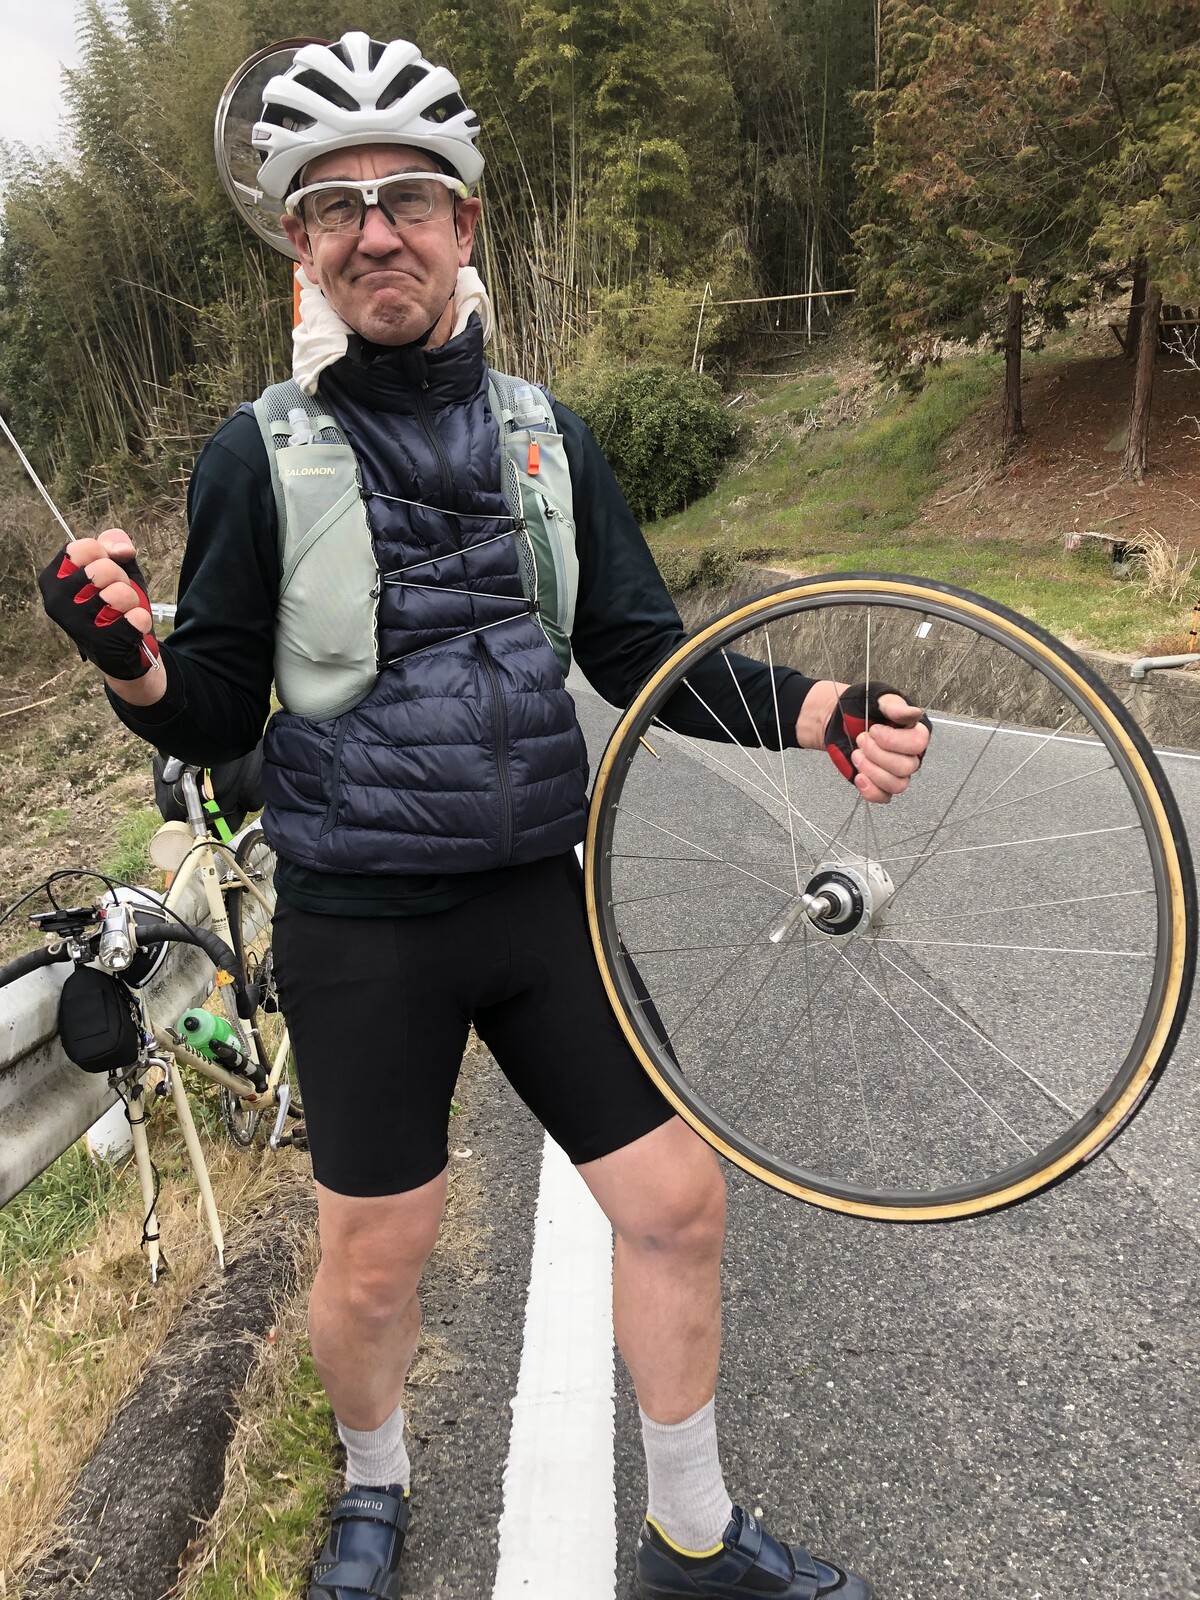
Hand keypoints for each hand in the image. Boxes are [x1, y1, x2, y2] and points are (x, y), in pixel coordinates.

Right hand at [39, 528, 162, 685]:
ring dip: (131, 600)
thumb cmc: (116, 602)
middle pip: (103, 568)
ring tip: (121, 611)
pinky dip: (141, 620)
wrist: (125, 648)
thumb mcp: (116, 567)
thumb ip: (115, 546)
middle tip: (117, 593)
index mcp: (53, 578)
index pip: (84, 547)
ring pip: (120, 593)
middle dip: (120, 578)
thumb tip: (123, 550)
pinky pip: (136, 618)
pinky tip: (130, 629)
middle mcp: (56, 601)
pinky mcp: (99, 643)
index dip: (105, 554)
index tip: (106, 568)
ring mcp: (75, 624)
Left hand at [797, 680, 929, 804]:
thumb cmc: (860, 706)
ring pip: (897, 785)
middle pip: (906, 767)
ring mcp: (895, 772)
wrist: (838, 719)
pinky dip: (870, 790)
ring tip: (857, 755)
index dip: (893, 740)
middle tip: (861, 739)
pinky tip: (859, 777)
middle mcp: (909, 754)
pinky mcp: (879, 784)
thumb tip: (915, 712)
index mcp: (914, 732)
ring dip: (872, 771)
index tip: (874, 730)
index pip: (918, 744)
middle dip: (877, 754)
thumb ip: (894, 705)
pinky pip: (883, 797)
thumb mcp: (876, 698)